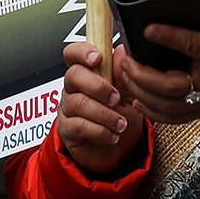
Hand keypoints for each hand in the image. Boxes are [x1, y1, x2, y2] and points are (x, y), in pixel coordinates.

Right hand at [56, 42, 145, 175]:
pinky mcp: (68, 130)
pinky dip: (100, 131)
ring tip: (121, 123)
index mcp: (88, 72)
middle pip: (73, 75)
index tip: (98, 58)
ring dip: (104, 113)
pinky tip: (113, 134)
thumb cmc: (124, 114)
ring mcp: (68, 108)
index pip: (73, 53)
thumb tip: (123, 50)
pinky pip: (78, 126)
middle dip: (98, 86)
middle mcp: (74, 88)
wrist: (124, 148)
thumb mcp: (131, 91)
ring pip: (78, 103)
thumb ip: (124, 72)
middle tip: (116, 98)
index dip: (81, 52)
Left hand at [121, 0, 199, 124]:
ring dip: (140, 91)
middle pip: (169, 85)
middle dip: (142, 74)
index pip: (191, 45)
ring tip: (126, 74)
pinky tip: (137, 99)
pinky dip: (150, 110)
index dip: (168, 36)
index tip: (148, 29)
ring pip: (165, 104)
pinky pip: (170, 118)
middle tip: (127, 59)